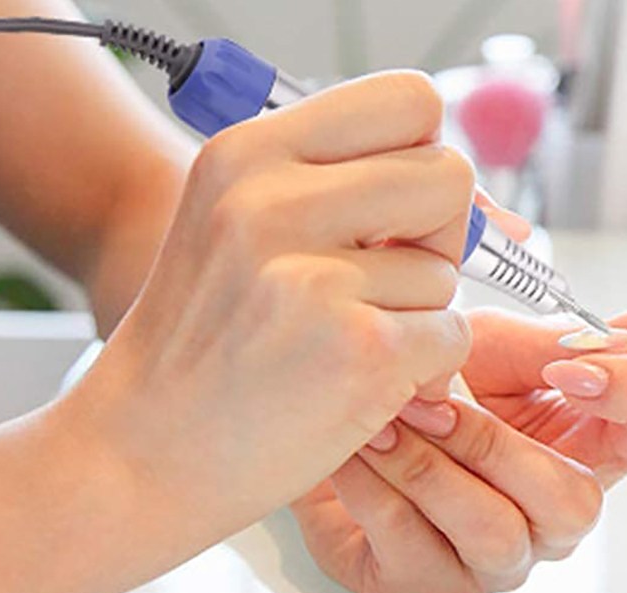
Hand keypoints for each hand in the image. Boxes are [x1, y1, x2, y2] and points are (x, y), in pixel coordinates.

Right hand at [65, 71, 472, 557]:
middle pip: (448, 174)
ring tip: (340, 343)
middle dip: (440, 233)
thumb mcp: (243, 231)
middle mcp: (272, 201)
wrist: (136, 456)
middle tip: (387, 280)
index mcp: (246, 154)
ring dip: (416, 313)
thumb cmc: (204, 345)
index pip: (407, 101)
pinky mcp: (358, 348)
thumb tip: (490, 204)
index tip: (400, 205)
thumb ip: (347, 191)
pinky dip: (423, 369)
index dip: (423, 155)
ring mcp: (314, 277)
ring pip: (447, 269)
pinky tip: (357, 384)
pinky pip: (452, 335)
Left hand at [290, 303, 626, 592]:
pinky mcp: (433, 584)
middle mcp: (558, 513)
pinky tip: (359, 449)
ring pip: (497, 532)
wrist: (340, 420)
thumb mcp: (492, 345)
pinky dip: (379, 485)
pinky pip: (417, 546)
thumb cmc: (428, 387)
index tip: (571, 367)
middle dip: (495, 443)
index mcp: (593, 444)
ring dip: (430, 465)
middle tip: (436, 398)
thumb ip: (552, 342)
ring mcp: (501, 557)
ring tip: (387, 420)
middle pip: (579, 503)